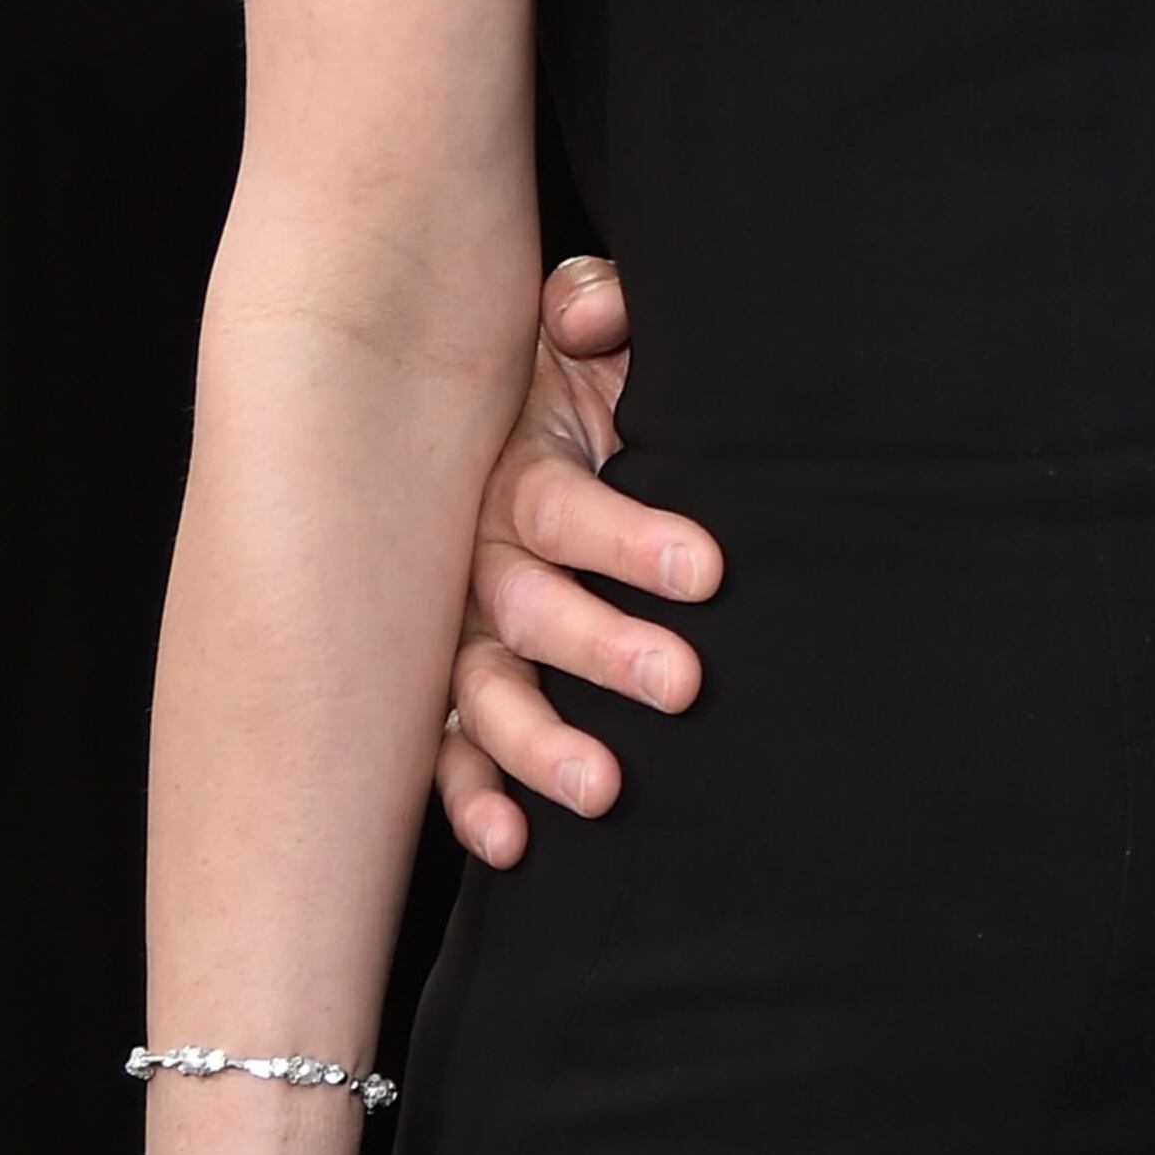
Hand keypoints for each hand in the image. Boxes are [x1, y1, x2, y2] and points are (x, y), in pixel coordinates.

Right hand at [432, 253, 723, 866]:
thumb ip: (591, 309)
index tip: (707, 569)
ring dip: (537, 745)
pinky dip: (471, 800)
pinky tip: (509, 845)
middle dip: (603, 649)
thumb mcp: (574, 334)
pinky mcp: (449, 685)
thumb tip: (593, 315)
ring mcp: (454, 629)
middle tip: (684, 683)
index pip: (565, 510)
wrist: (485, 420)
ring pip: (482, 693)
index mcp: (513, 476)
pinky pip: (447, 751)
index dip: (630, 539)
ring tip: (604, 789)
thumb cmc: (559, 385)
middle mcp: (472, 557)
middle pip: (525, 610)